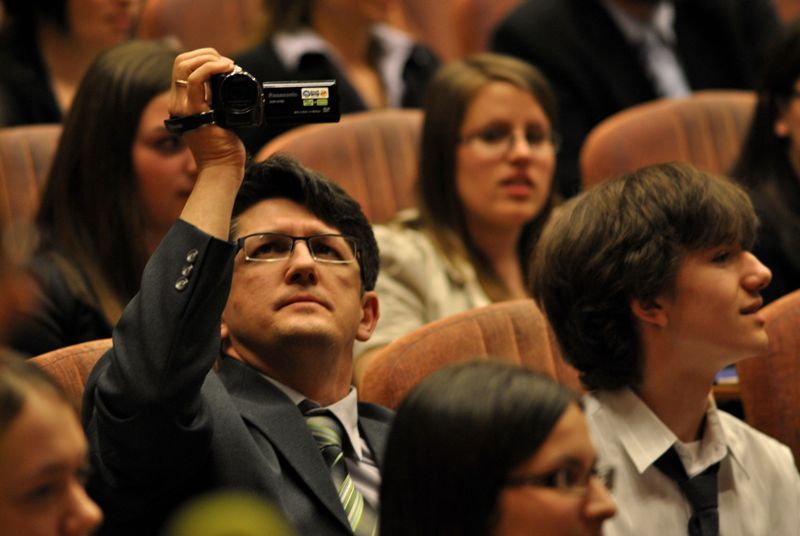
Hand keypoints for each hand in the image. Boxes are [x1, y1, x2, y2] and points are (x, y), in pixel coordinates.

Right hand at [169, 48, 245, 172]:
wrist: (221, 170)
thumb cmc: (223, 149)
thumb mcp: (219, 119)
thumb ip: (216, 103)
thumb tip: (229, 86)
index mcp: (181, 103)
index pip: (182, 68)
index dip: (202, 58)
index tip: (224, 64)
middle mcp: (177, 103)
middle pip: (181, 61)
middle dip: (206, 54)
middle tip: (227, 63)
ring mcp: (183, 107)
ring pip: (185, 65)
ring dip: (209, 58)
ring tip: (228, 65)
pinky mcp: (194, 112)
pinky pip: (197, 80)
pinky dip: (212, 68)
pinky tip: (227, 68)